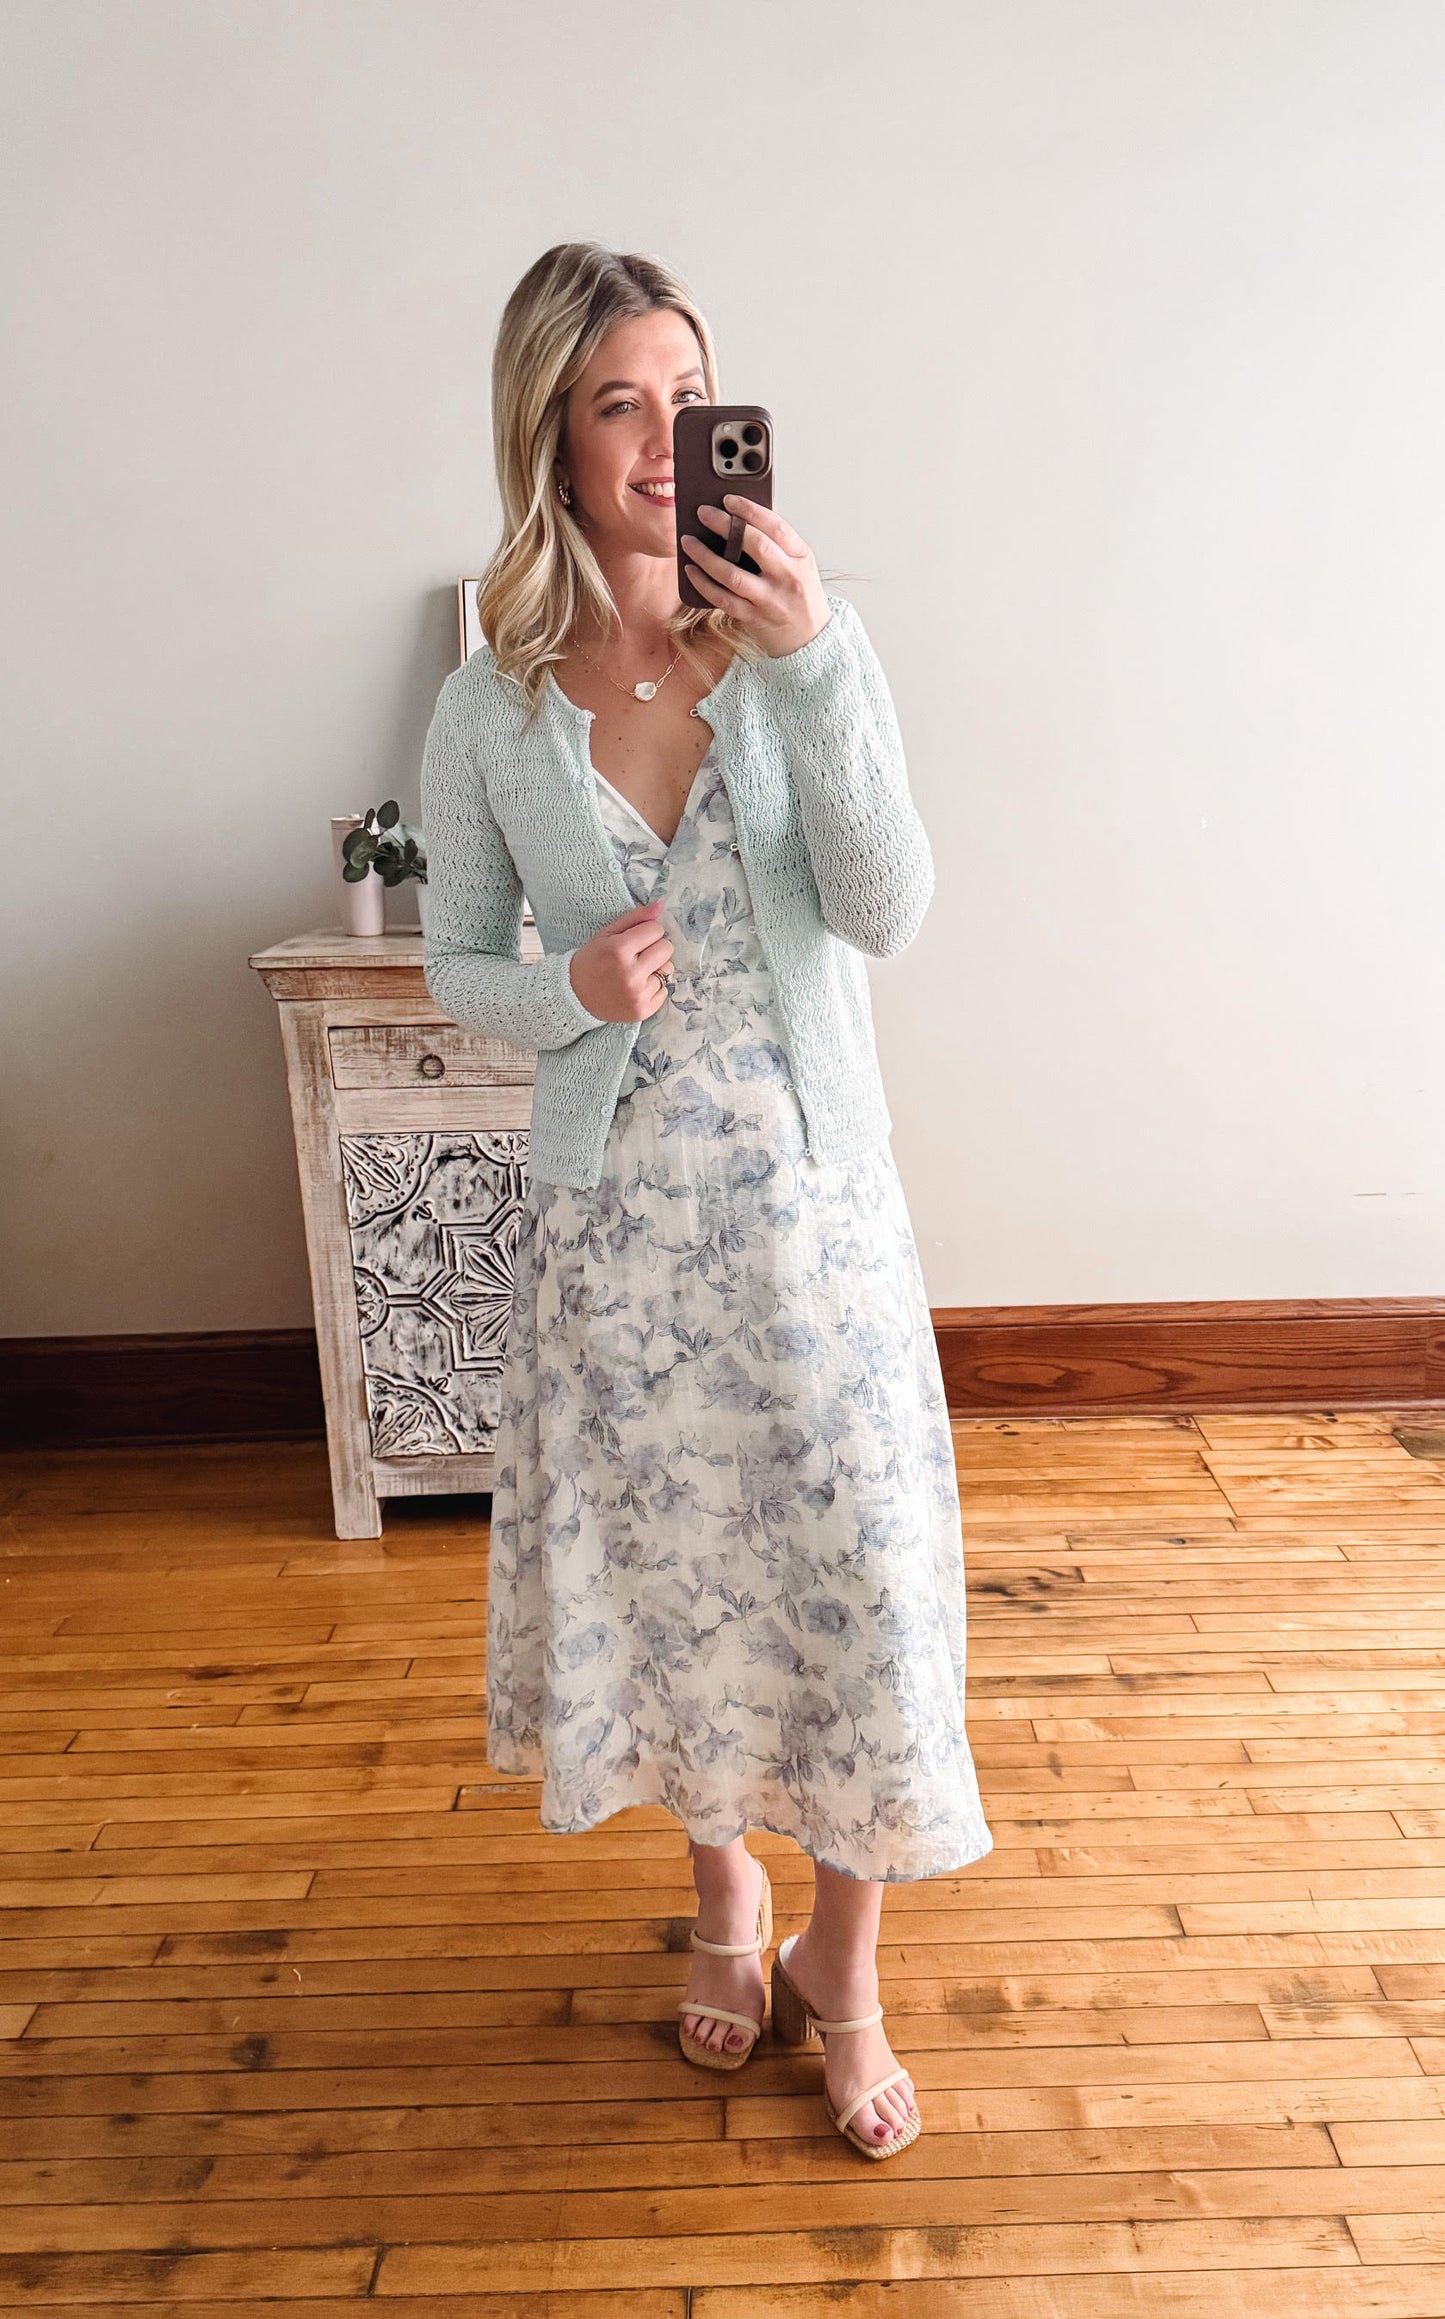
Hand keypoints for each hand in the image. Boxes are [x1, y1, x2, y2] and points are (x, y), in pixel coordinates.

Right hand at [569, 899, 673, 1021]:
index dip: (646, 932)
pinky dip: (653, 987)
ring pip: (668, 970)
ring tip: (635, 973)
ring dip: (655, 969)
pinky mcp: (643, 1010)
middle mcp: (630, 973)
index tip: (635, 940)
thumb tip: (661, 904)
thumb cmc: (592, 961)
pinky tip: (635, 988)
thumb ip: (635, 918)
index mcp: (619, 950)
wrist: (575, 996)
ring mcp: (638, 994)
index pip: (656, 929)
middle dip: (654, 948)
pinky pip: (665, 990)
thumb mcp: (607, 934)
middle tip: (637, 956)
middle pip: (666, 948)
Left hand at [679, 495, 829, 658]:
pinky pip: (723, 599)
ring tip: (688, 542)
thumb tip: (736, 520)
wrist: (810, 638)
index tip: (728, 499)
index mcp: (801, 556)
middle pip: (755, 545)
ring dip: (705, 556)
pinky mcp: (754, 618)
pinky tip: (691, 571)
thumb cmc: (799, 596)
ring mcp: (770, 599)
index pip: (776, 526)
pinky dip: (703, 583)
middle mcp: (788, 577)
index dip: (750, 510)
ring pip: (733, 575)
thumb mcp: (799, 565)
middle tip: (703, 513)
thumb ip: (776, 545)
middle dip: (724, 525)